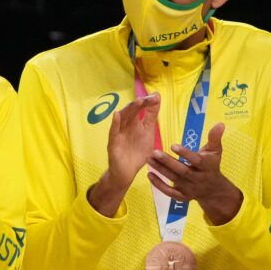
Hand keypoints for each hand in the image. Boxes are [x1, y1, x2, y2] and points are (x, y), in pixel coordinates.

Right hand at [86, 94, 159, 216]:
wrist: (126, 173)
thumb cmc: (136, 154)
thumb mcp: (148, 134)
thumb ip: (151, 117)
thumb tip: (157, 99)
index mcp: (135, 123)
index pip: (141, 109)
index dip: (149, 102)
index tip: (156, 96)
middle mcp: (126, 126)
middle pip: (132, 111)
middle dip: (141, 103)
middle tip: (149, 97)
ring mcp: (118, 134)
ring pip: (123, 119)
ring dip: (130, 109)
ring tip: (138, 101)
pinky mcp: (113, 144)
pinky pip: (113, 132)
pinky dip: (114, 123)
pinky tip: (116, 115)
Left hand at [148, 122, 244, 225]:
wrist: (214, 190)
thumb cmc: (211, 165)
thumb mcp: (215, 152)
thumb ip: (214, 138)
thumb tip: (220, 123)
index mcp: (207, 166)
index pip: (196, 161)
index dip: (185, 154)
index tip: (173, 145)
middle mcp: (199, 178)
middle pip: (182, 171)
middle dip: (168, 162)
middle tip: (154, 152)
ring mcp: (190, 188)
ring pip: (174, 179)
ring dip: (160, 169)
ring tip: (149, 158)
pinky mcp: (182, 197)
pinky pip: (169, 192)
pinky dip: (159, 185)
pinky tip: (149, 174)